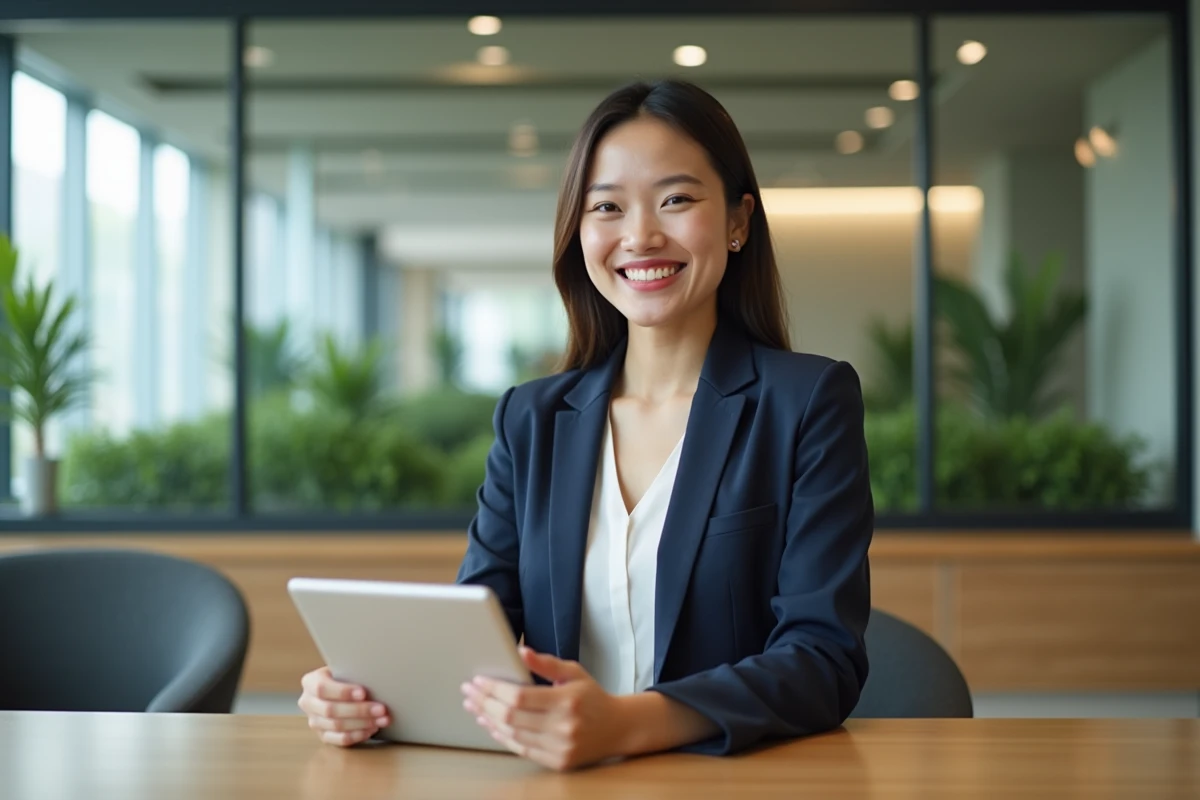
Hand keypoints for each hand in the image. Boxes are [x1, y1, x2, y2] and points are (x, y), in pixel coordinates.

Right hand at [298, 666, 390, 746]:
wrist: (341, 688)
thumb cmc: (346, 675)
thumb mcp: (345, 668)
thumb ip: (352, 673)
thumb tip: (373, 680)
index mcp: (310, 682)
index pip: (322, 688)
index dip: (343, 692)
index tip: (363, 693)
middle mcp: (308, 703)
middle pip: (331, 710)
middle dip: (359, 710)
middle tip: (381, 709)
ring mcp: (314, 721)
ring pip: (337, 726)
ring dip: (363, 724)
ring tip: (382, 719)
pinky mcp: (323, 736)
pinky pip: (340, 739)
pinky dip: (358, 735)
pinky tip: (372, 729)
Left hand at [461, 646, 629, 770]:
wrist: (618, 728)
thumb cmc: (592, 697)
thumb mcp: (574, 672)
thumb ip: (546, 663)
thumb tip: (521, 651)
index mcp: (567, 700)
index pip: (520, 696)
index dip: (494, 689)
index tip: (478, 680)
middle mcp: (563, 726)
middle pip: (511, 716)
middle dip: (484, 702)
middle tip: (469, 692)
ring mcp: (560, 747)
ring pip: (513, 734)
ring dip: (489, 720)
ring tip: (474, 706)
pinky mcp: (558, 761)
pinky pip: (522, 749)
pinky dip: (502, 736)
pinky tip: (490, 724)